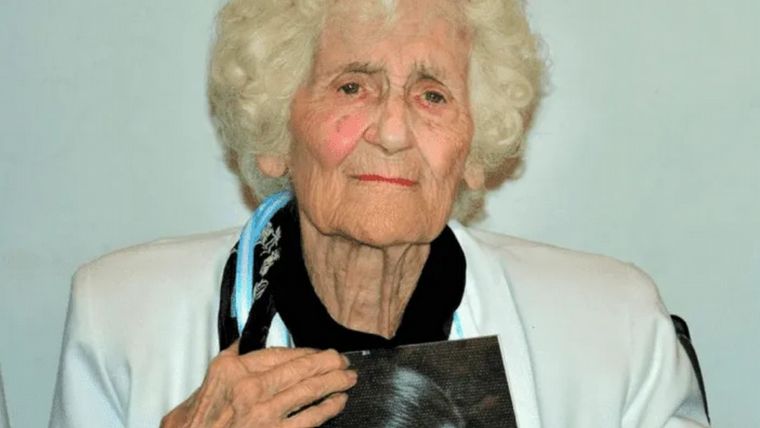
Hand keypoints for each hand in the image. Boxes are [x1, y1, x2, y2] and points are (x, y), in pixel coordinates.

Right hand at [160, 342, 356, 426]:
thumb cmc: (196, 425)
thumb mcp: (203, 386)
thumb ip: (226, 362)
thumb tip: (239, 344)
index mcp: (232, 371)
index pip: (280, 353)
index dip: (305, 352)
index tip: (318, 352)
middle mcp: (250, 388)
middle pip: (300, 368)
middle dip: (327, 362)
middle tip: (342, 360)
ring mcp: (264, 412)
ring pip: (310, 390)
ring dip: (335, 382)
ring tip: (348, 377)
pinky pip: (310, 418)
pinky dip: (329, 408)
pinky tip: (339, 401)